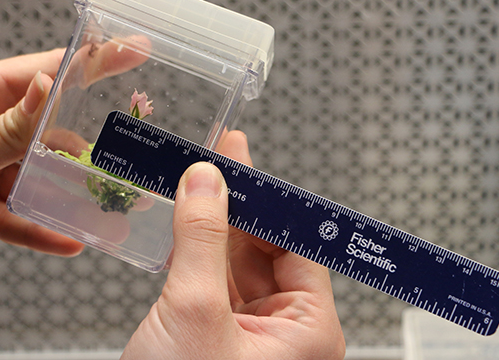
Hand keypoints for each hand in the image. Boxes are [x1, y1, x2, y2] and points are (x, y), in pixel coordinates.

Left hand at [0, 42, 148, 299]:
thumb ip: (7, 130)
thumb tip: (50, 86)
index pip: (45, 72)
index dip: (93, 61)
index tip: (135, 49)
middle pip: (49, 130)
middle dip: (85, 146)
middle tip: (126, 157)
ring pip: (37, 175)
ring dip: (64, 193)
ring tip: (102, 209)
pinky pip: (16, 213)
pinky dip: (37, 226)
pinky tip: (66, 241)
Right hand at [122, 132, 344, 359]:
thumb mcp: (193, 313)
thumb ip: (201, 240)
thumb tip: (207, 181)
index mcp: (309, 333)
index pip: (296, 244)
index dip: (267, 196)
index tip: (242, 156)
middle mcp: (288, 336)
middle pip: (268, 250)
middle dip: (239, 204)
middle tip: (216, 157)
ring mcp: (252, 340)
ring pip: (239, 265)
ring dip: (216, 226)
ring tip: (198, 181)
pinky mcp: (218, 342)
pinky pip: (216, 286)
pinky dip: (199, 254)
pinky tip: (188, 223)